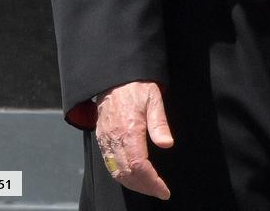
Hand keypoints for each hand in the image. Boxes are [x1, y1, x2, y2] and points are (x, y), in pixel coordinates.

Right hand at [95, 81, 173, 199]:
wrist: (114, 78)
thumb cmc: (136, 87)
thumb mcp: (153, 98)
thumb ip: (159, 123)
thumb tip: (167, 144)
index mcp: (129, 130)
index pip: (139, 166)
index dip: (151, 182)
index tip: (164, 190)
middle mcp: (115, 138)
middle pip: (127, 174)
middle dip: (144, 187)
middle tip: (159, 191)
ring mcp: (106, 140)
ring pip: (117, 172)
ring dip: (133, 184)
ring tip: (149, 187)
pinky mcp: (102, 139)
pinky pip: (109, 164)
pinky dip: (121, 176)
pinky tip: (133, 177)